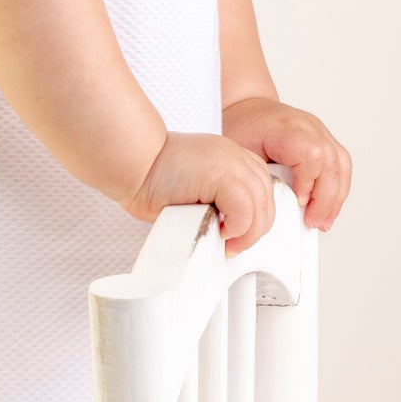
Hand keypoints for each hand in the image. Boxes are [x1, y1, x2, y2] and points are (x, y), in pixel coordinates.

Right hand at [118, 131, 275, 257]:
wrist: (133, 161)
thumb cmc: (151, 176)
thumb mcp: (196, 187)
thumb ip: (217, 201)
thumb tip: (227, 229)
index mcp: (232, 157)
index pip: (262, 191)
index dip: (254, 217)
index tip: (238, 234)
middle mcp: (236, 156)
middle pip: (267, 200)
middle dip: (254, 230)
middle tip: (233, 245)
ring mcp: (232, 163)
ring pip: (261, 208)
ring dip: (246, 233)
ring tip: (227, 243)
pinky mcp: (223, 175)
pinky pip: (245, 211)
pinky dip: (237, 228)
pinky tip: (219, 231)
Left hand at [221, 95, 350, 231]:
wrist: (245, 109)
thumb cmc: (239, 127)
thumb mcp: (239, 152)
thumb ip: (259, 177)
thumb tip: (271, 208)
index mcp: (287, 127)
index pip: (312, 155)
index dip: (309, 183)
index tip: (299, 203)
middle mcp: (309, 126)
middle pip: (332, 163)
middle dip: (326, 198)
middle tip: (314, 222)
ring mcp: (320, 131)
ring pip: (342, 165)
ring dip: (336, 196)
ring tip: (324, 220)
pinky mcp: (324, 139)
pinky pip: (340, 164)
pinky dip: (336, 188)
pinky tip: (327, 206)